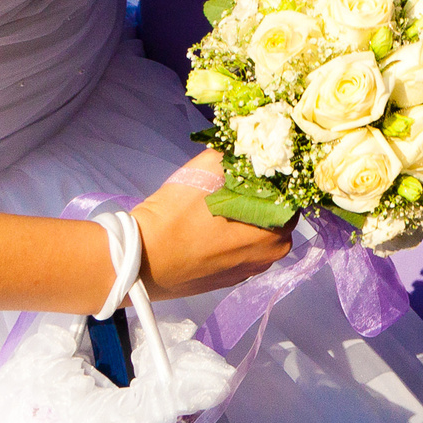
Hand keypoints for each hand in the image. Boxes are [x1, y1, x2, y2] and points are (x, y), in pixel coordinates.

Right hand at [131, 151, 293, 300]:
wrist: (132, 264)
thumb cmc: (172, 220)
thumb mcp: (205, 171)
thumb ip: (235, 154)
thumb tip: (249, 144)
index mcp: (274, 235)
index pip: (290, 196)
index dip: (274, 176)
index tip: (256, 164)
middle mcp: (268, 258)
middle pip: (276, 213)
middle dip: (261, 195)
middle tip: (235, 178)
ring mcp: (247, 271)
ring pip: (257, 230)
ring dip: (246, 213)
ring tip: (220, 198)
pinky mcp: (226, 278)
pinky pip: (239, 247)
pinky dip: (232, 232)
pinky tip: (210, 221)